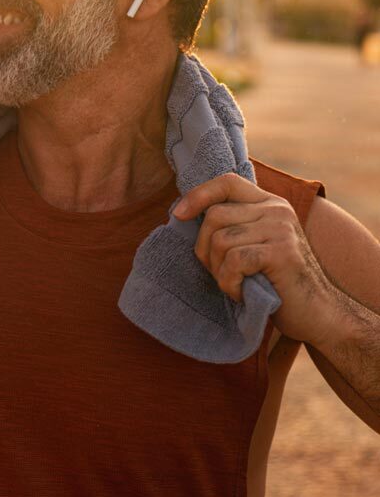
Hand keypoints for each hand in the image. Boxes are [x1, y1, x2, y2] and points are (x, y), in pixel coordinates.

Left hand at [172, 172, 334, 345]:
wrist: (319, 314)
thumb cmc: (276, 283)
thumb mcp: (254, 244)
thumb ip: (232, 226)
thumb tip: (183, 213)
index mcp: (269, 203)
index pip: (227, 182)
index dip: (198, 195)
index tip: (178, 215)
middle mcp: (276, 209)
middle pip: (214, 215)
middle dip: (205, 250)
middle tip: (220, 273)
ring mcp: (281, 229)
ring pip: (220, 240)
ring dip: (219, 271)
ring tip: (236, 284)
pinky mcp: (282, 252)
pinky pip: (234, 262)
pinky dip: (230, 283)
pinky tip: (244, 293)